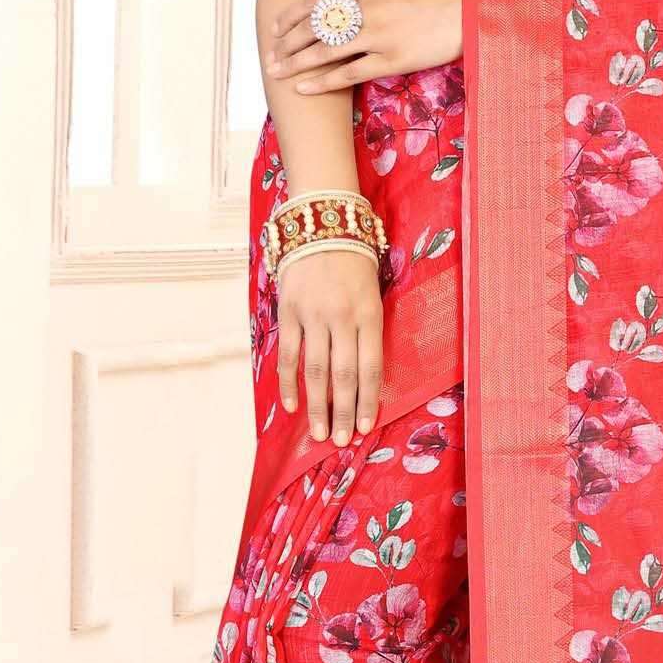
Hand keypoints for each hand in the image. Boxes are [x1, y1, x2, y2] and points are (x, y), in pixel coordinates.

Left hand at [268, 0, 462, 91]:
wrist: (464, 10)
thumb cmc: (431, 1)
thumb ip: (364, 2)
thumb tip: (340, 15)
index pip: (314, 2)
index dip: (290, 16)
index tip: (274, 29)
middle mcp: (364, 12)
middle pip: (313, 28)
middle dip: (287, 43)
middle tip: (270, 57)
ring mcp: (377, 36)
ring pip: (324, 51)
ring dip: (296, 63)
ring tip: (277, 73)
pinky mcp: (391, 60)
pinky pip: (349, 73)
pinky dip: (323, 82)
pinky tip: (305, 88)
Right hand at [276, 244, 382, 443]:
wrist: (321, 222)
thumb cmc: (354, 260)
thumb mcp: (374, 291)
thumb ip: (369, 329)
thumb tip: (365, 375)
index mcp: (370, 313)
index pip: (371, 367)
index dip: (368, 400)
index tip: (365, 427)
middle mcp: (341, 317)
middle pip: (344, 375)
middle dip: (343, 412)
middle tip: (340, 441)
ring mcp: (312, 315)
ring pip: (315, 370)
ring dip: (318, 405)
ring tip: (319, 432)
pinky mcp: (288, 311)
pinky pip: (288, 354)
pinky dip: (289, 382)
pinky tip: (293, 404)